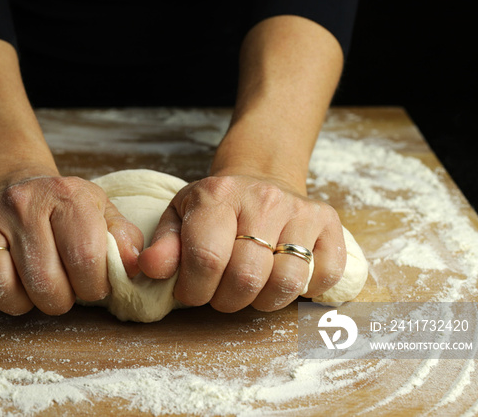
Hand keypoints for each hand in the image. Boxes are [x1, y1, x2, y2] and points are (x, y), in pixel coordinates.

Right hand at [0, 172, 143, 315]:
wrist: (9, 179)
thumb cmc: (60, 205)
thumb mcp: (99, 210)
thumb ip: (122, 239)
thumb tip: (135, 267)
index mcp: (65, 195)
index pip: (86, 261)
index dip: (93, 287)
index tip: (90, 285)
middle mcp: (21, 203)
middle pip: (44, 284)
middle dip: (58, 301)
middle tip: (60, 290)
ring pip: (1, 291)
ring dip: (20, 303)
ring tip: (30, 288)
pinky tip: (2, 277)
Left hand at [136, 174, 345, 311]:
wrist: (260, 176)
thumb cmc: (215, 207)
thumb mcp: (179, 217)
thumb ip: (163, 246)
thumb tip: (148, 268)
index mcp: (217, 196)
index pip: (207, 259)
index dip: (195, 290)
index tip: (192, 292)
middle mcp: (263, 199)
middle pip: (247, 277)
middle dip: (227, 300)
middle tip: (220, 294)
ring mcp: (300, 210)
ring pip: (287, 282)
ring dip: (263, 301)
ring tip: (250, 290)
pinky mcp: (329, 223)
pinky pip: (324, 276)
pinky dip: (306, 290)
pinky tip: (283, 278)